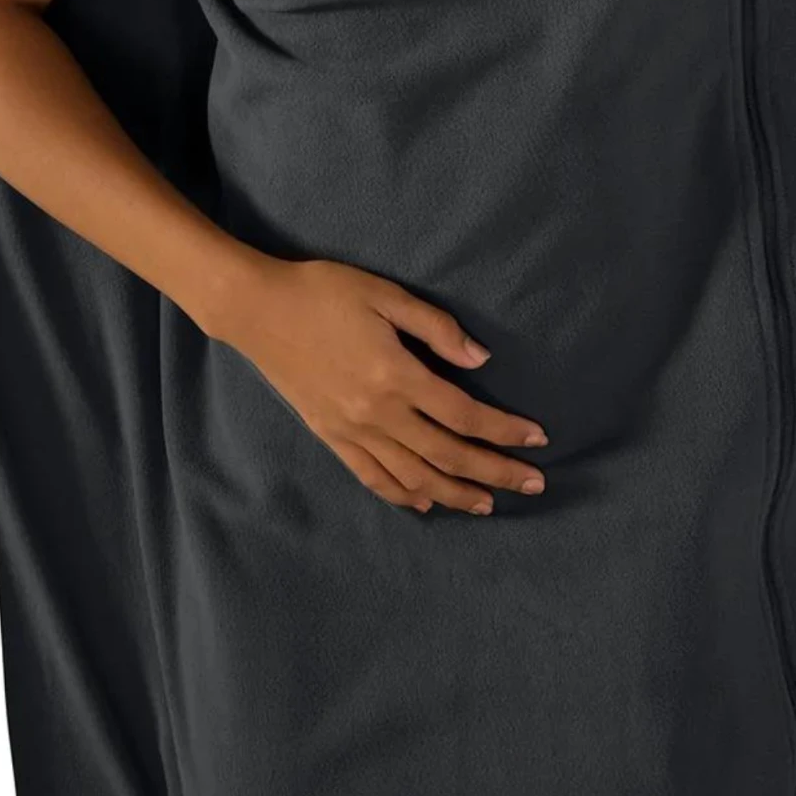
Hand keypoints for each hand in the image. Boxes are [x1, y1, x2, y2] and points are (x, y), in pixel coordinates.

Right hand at [221, 255, 549, 514]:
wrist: (257, 310)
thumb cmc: (323, 291)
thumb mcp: (385, 294)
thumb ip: (436, 327)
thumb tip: (481, 359)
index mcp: (396, 374)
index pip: (464, 415)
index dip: (504, 430)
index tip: (538, 439)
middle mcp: (377, 413)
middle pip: (448, 454)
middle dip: (496, 472)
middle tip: (535, 485)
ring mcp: (351, 431)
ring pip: (414, 476)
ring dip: (456, 493)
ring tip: (490, 504)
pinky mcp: (330, 437)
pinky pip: (373, 478)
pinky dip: (403, 495)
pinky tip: (426, 503)